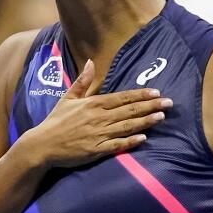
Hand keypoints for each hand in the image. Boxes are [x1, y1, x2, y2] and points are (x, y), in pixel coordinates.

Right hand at [21, 59, 172, 168]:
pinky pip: (116, 145)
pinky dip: (130, 141)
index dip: (141, 94)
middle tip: (169, 103)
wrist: (42, 145)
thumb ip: (82, 81)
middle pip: (129, 111)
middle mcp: (98, 117)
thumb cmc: (55, 121)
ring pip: (127, 126)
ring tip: (161, 117)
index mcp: (93, 104)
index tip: (157, 92)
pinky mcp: (95, 150)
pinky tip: (143, 138)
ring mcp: (98, 134)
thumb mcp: (67, 98)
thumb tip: (90, 62)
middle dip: (151, 106)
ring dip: (146, 121)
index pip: (122, 98)